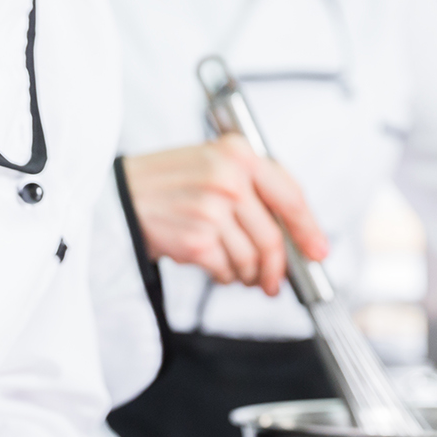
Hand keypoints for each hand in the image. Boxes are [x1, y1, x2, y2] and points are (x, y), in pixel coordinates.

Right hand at [122, 135, 328, 294]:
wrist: (119, 196)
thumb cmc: (167, 183)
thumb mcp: (213, 163)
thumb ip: (253, 188)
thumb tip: (293, 232)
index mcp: (238, 154)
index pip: (290, 196)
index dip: (309, 229)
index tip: (318, 251)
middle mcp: (229, 179)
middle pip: (273, 238)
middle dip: (276, 268)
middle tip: (272, 281)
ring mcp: (212, 210)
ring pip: (252, 259)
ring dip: (247, 273)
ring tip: (234, 270)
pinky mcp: (197, 240)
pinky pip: (227, 270)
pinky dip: (224, 275)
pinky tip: (212, 265)